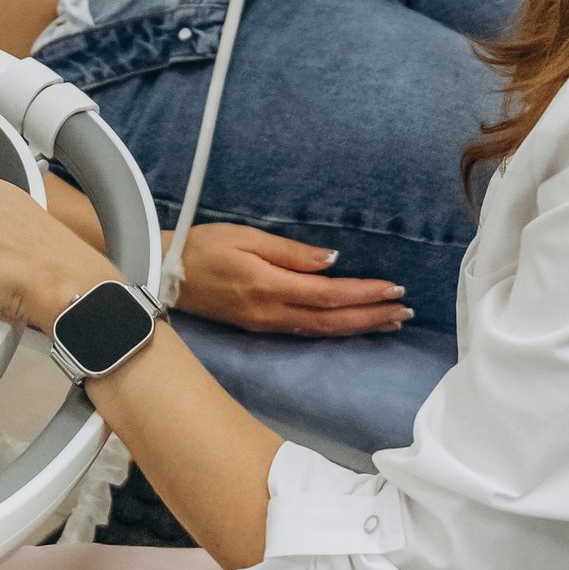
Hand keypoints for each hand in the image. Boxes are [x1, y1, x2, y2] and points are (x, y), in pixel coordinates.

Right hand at [171, 221, 412, 335]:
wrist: (162, 276)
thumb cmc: (202, 248)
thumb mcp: (246, 238)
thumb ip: (291, 252)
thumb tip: (333, 261)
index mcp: (270, 287)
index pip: (330, 294)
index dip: (365, 294)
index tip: (395, 289)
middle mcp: (271, 313)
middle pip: (332, 320)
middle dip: (372, 316)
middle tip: (405, 311)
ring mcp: (265, 325)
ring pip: (322, 331)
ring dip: (358, 326)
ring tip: (390, 321)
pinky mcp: (259, 327)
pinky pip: (306, 332)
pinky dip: (335, 329)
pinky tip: (350, 325)